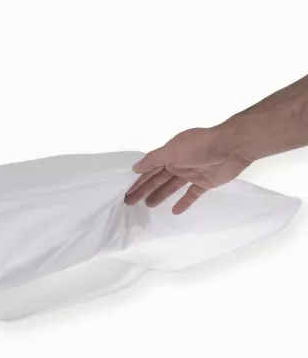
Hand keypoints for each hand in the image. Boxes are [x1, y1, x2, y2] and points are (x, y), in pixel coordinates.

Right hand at [124, 126, 251, 213]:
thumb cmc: (199, 146)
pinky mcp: (205, 183)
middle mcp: (179, 163)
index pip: (149, 170)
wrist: (231, 148)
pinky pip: (191, 194)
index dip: (138, 181)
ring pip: (171, 187)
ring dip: (160, 195)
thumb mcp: (171, 150)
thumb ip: (153, 160)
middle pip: (158, 179)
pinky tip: (175, 211)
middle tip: (131, 203)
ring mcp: (191, 173)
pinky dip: (184, 202)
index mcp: (169, 154)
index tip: (127, 193)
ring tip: (149, 206)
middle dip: (144, 190)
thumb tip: (135, 167)